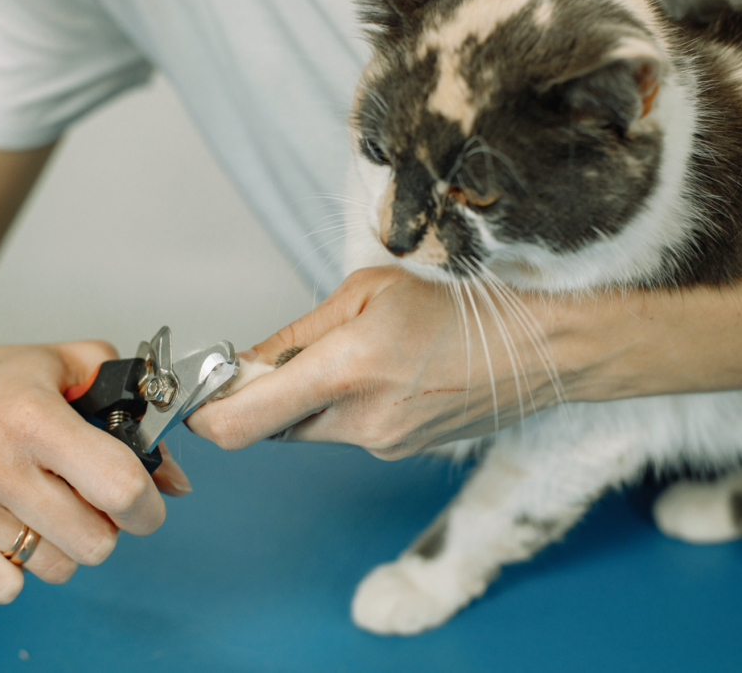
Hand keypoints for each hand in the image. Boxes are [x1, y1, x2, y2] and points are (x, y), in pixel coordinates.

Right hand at [0, 324, 189, 602]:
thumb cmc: (6, 377)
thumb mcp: (79, 365)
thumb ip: (138, 417)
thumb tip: (175, 482)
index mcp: (33, 416)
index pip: (118, 486)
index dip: (147, 505)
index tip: (145, 503)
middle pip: (93, 542)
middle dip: (108, 526)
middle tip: (91, 500)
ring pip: (54, 568)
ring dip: (64, 544)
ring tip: (48, 504)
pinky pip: (3, 587)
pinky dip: (19, 566)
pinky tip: (14, 524)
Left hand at [189, 267, 576, 458]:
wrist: (541, 348)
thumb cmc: (462, 304)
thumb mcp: (368, 290)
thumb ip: (297, 334)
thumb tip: (245, 363)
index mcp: (346, 371)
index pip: (241, 424)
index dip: (205, 413)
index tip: (200, 392)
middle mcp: (361, 422)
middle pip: (271, 428)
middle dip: (264, 396)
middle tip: (290, 357)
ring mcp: (384, 444)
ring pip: (311, 429)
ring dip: (310, 399)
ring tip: (360, 357)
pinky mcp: (400, 451)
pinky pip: (349, 432)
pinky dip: (347, 406)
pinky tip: (390, 373)